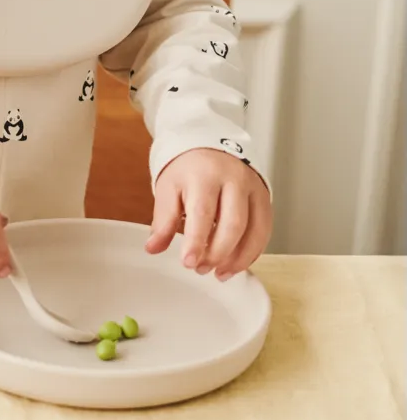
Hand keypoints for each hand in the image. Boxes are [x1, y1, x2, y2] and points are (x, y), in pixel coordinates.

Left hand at [146, 148, 271, 279]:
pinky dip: (252, 252)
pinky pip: (265, 230)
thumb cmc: (189, 169)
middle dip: (218, 253)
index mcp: (205, 175)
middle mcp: (234, 179)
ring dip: (238, 258)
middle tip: (200, 268)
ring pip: (255, 230)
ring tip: (219, 273)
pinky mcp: (264, 197)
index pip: (202, 212)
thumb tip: (153, 248)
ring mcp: (253, 188)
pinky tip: (236, 264)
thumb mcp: (168, 188)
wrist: (212, 146)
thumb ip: (163, 220)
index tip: (188, 262)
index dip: (196, 242)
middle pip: (233, 224)